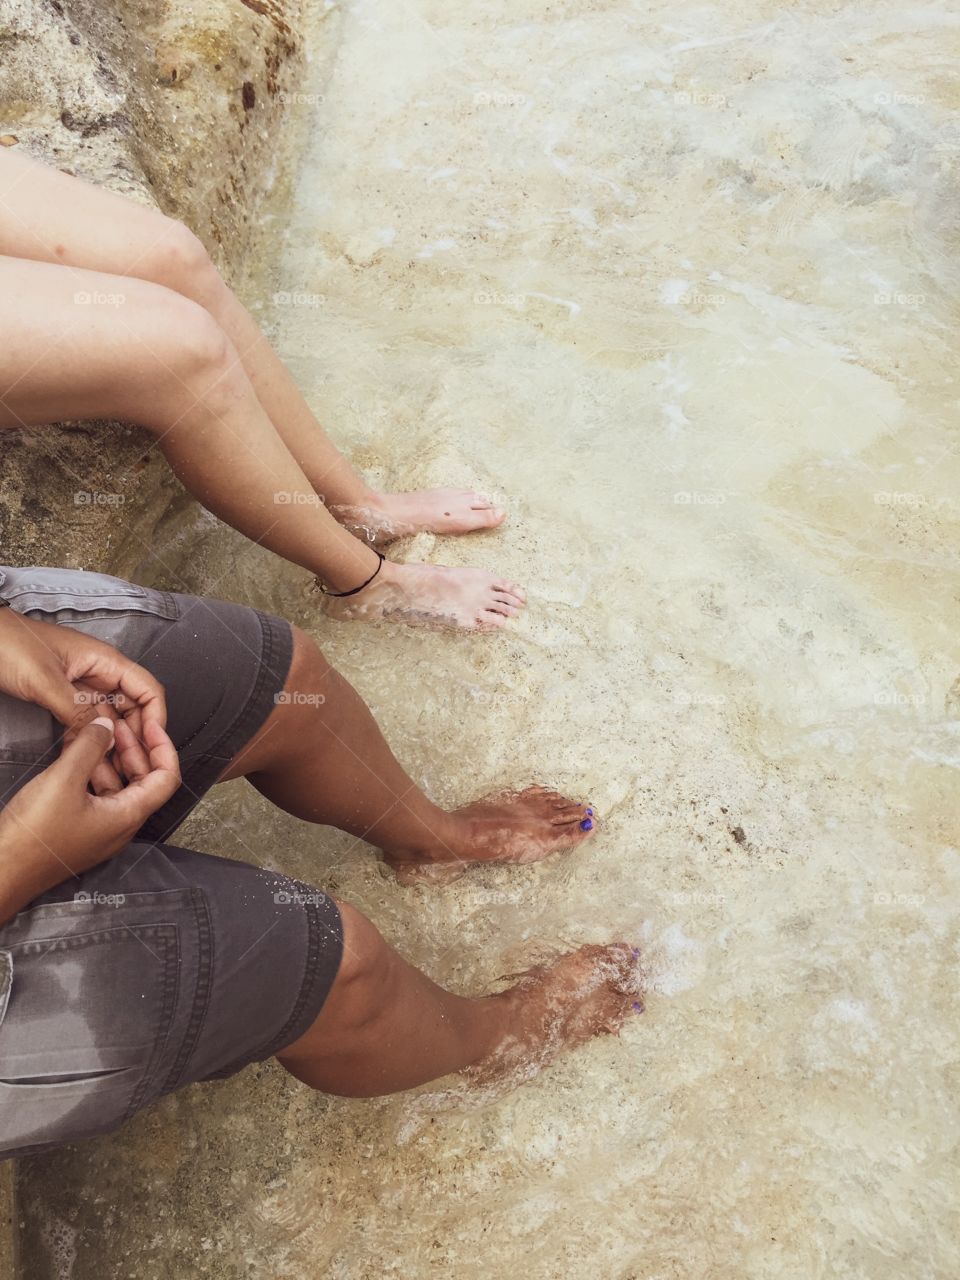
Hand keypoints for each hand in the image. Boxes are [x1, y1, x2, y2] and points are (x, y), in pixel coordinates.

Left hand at [0, 606, 166, 789]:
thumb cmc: (8, 644)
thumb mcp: (44, 680)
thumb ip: (76, 709)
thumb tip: (106, 735)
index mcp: (104, 661)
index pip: (147, 689)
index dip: (155, 717)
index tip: (151, 744)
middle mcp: (98, 673)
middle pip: (132, 708)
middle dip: (134, 736)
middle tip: (129, 765)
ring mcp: (81, 686)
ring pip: (108, 718)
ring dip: (110, 742)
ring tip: (107, 768)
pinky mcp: (64, 697)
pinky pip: (84, 721)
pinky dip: (86, 739)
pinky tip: (82, 757)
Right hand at [0, 716, 180, 922]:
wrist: (2, 871)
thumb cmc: (32, 840)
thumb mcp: (64, 780)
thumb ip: (91, 748)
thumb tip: (108, 725)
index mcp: (127, 817)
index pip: (166, 778)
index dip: (163, 748)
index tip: (152, 726)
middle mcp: (119, 825)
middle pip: (143, 780)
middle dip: (133, 748)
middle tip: (119, 724)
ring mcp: (99, 828)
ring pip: (117, 786)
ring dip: (110, 758)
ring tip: (97, 732)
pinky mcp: (80, 828)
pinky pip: (96, 794)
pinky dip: (91, 771)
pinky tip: (77, 753)